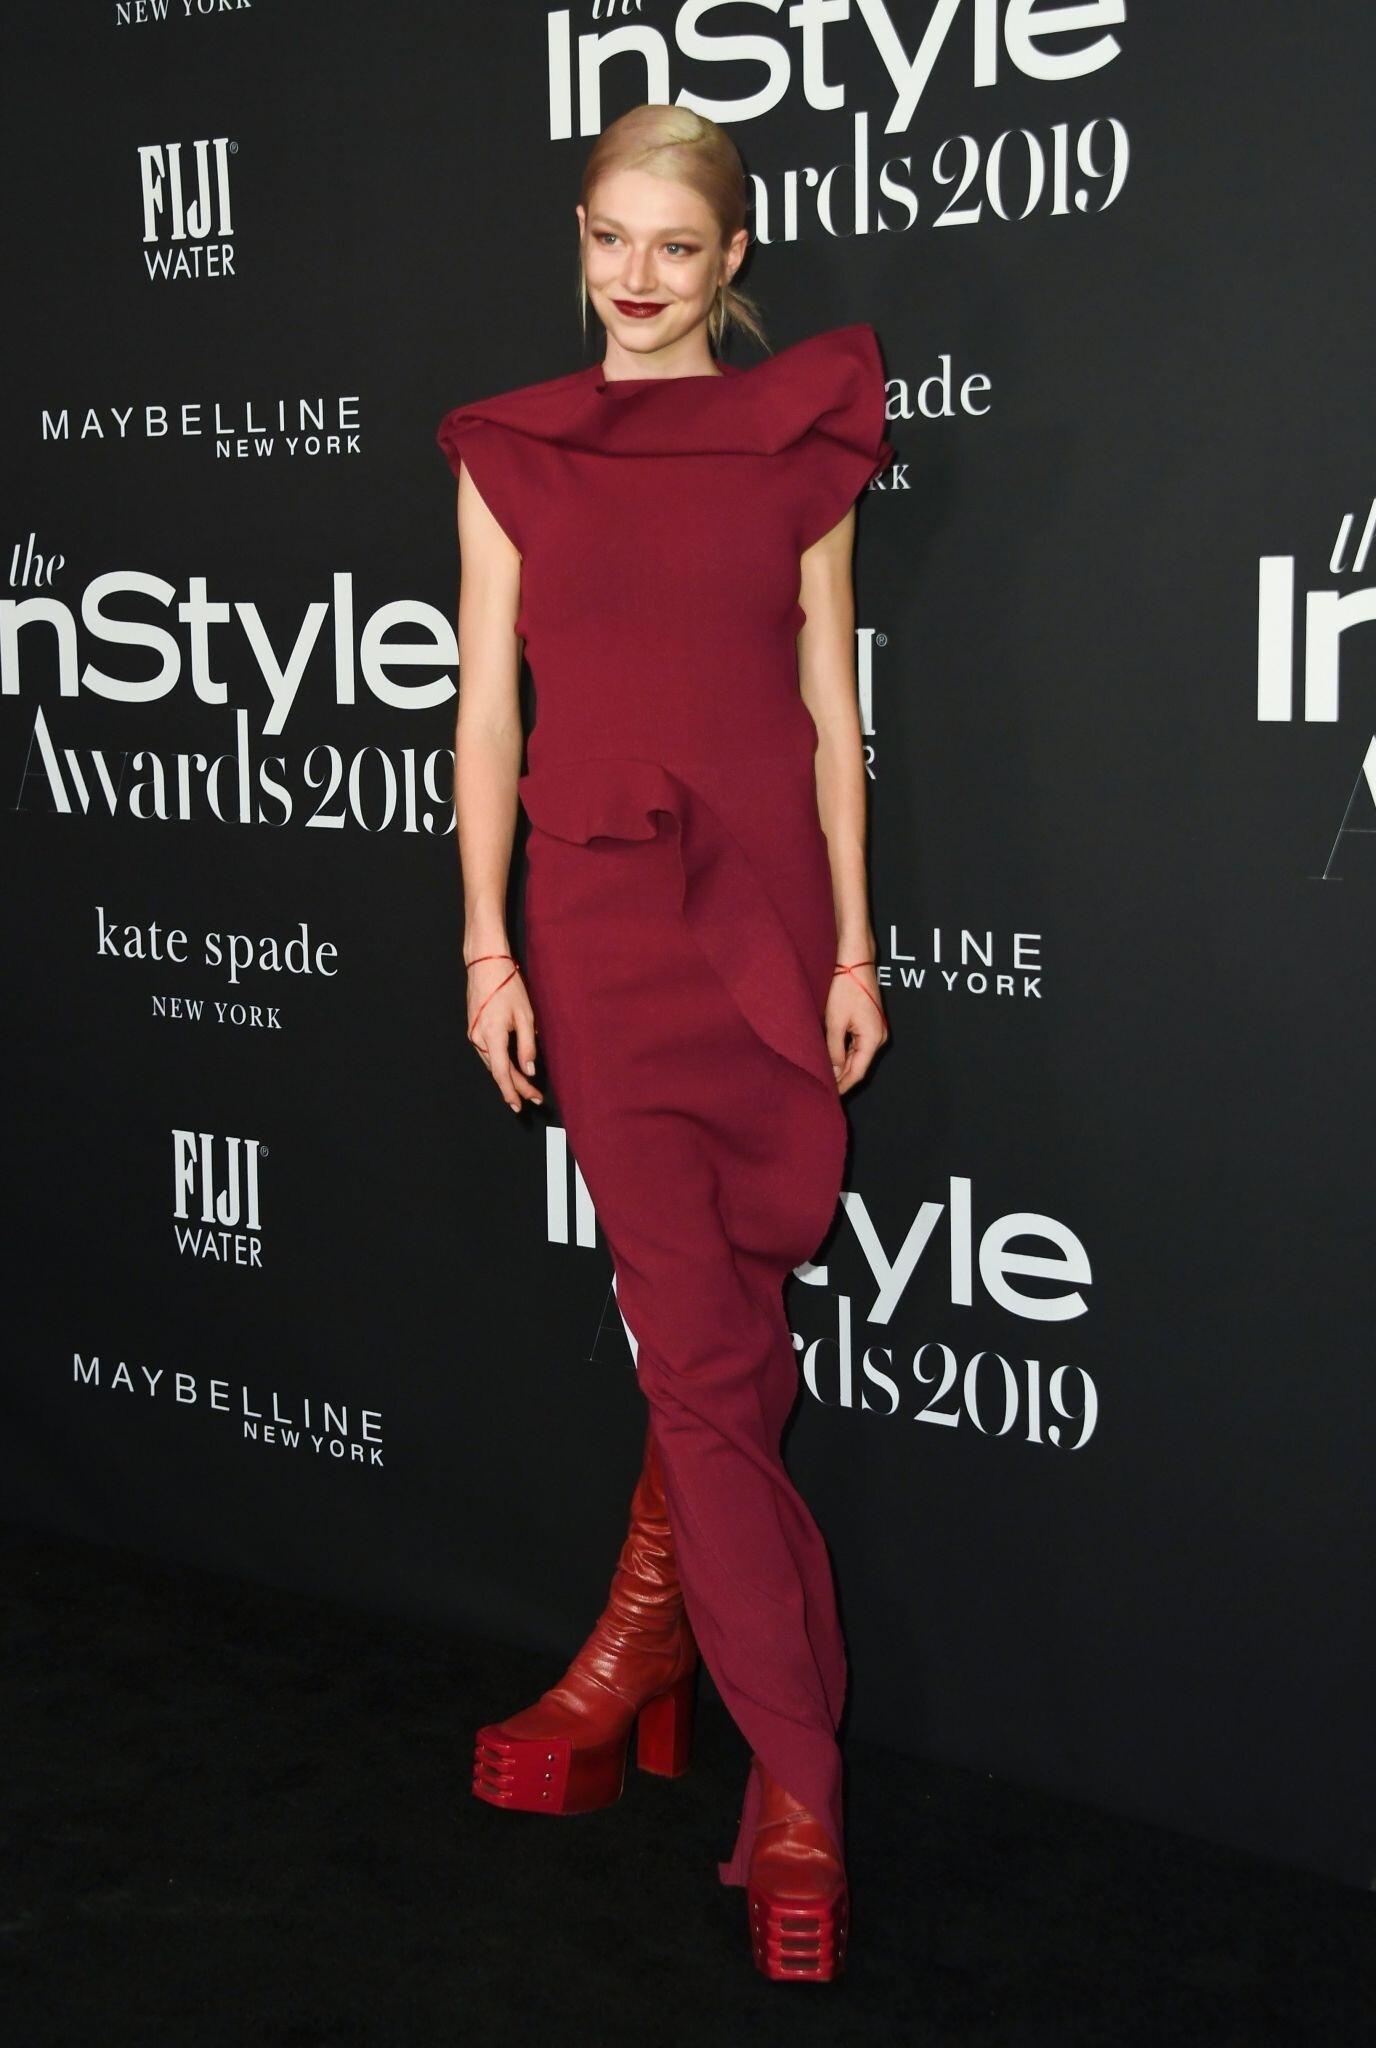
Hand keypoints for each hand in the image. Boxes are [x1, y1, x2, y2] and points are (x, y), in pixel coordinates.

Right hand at [466, 957, 543, 1113]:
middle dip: (515, 1087)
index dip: (513, 1091)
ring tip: (526, 1087)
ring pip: (492, 1063)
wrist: (485, 964)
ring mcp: (473, 1034)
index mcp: (492, 1035)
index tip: (522, 1105)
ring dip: (508, 1076)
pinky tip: (511, 1068)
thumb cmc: (507, 985)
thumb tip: (529, 1071)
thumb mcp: (525, 1016)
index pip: (502, 1073)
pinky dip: (500, 1063)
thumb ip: (527, 1046)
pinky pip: (488, 1053)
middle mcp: (478, 1038)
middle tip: (534, 1098)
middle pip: (497, 1071)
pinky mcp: (474, 1028)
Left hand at [825, 961, 888, 1094]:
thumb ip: (833, 1050)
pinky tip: (831, 1058)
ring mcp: (876, 1030)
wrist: (855, 961)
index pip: (857, 1072)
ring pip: (857, 1056)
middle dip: (841, 1077)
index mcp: (873, 1038)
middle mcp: (879, 1036)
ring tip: (824, 1076)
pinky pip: (858, 1044)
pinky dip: (845, 1053)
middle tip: (822, 1088)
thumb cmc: (846, 987)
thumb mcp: (835, 1022)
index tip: (829, 1095)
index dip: (843, 1085)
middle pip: (859, 1065)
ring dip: (841, 1065)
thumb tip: (832, 1072)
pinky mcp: (870, 1022)